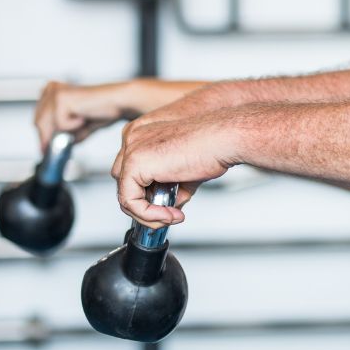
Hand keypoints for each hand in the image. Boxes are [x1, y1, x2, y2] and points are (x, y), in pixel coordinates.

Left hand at [34, 81, 132, 150]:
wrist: (119, 102)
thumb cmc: (103, 110)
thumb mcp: (77, 126)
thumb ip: (63, 133)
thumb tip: (52, 147)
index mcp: (52, 90)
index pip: (38, 118)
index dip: (42, 136)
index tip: (44, 149)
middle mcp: (51, 89)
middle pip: (39, 122)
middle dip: (48, 138)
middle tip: (58, 147)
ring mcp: (55, 93)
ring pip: (47, 125)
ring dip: (64, 132)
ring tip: (81, 124)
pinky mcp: (62, 99)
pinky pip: (60, 125)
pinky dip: (73, 127)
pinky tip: (84, 117)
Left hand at [111, 114, 238, 228]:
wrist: (224, 137)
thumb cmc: (213, 144)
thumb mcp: (187, 169)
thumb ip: (173, 186)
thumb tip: (170, 206)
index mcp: (142, 133)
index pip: (132, 171)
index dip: (148, 194)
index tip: (169, 206)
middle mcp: (133, 137)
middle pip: (125, 182)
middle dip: (145, 203)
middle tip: (169, 213)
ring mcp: (132, 148)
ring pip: (125, 194)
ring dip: (148, 213)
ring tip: (171, 217)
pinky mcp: (135, 162)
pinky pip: (130, 200)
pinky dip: (148, 214)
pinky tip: (169, 215)